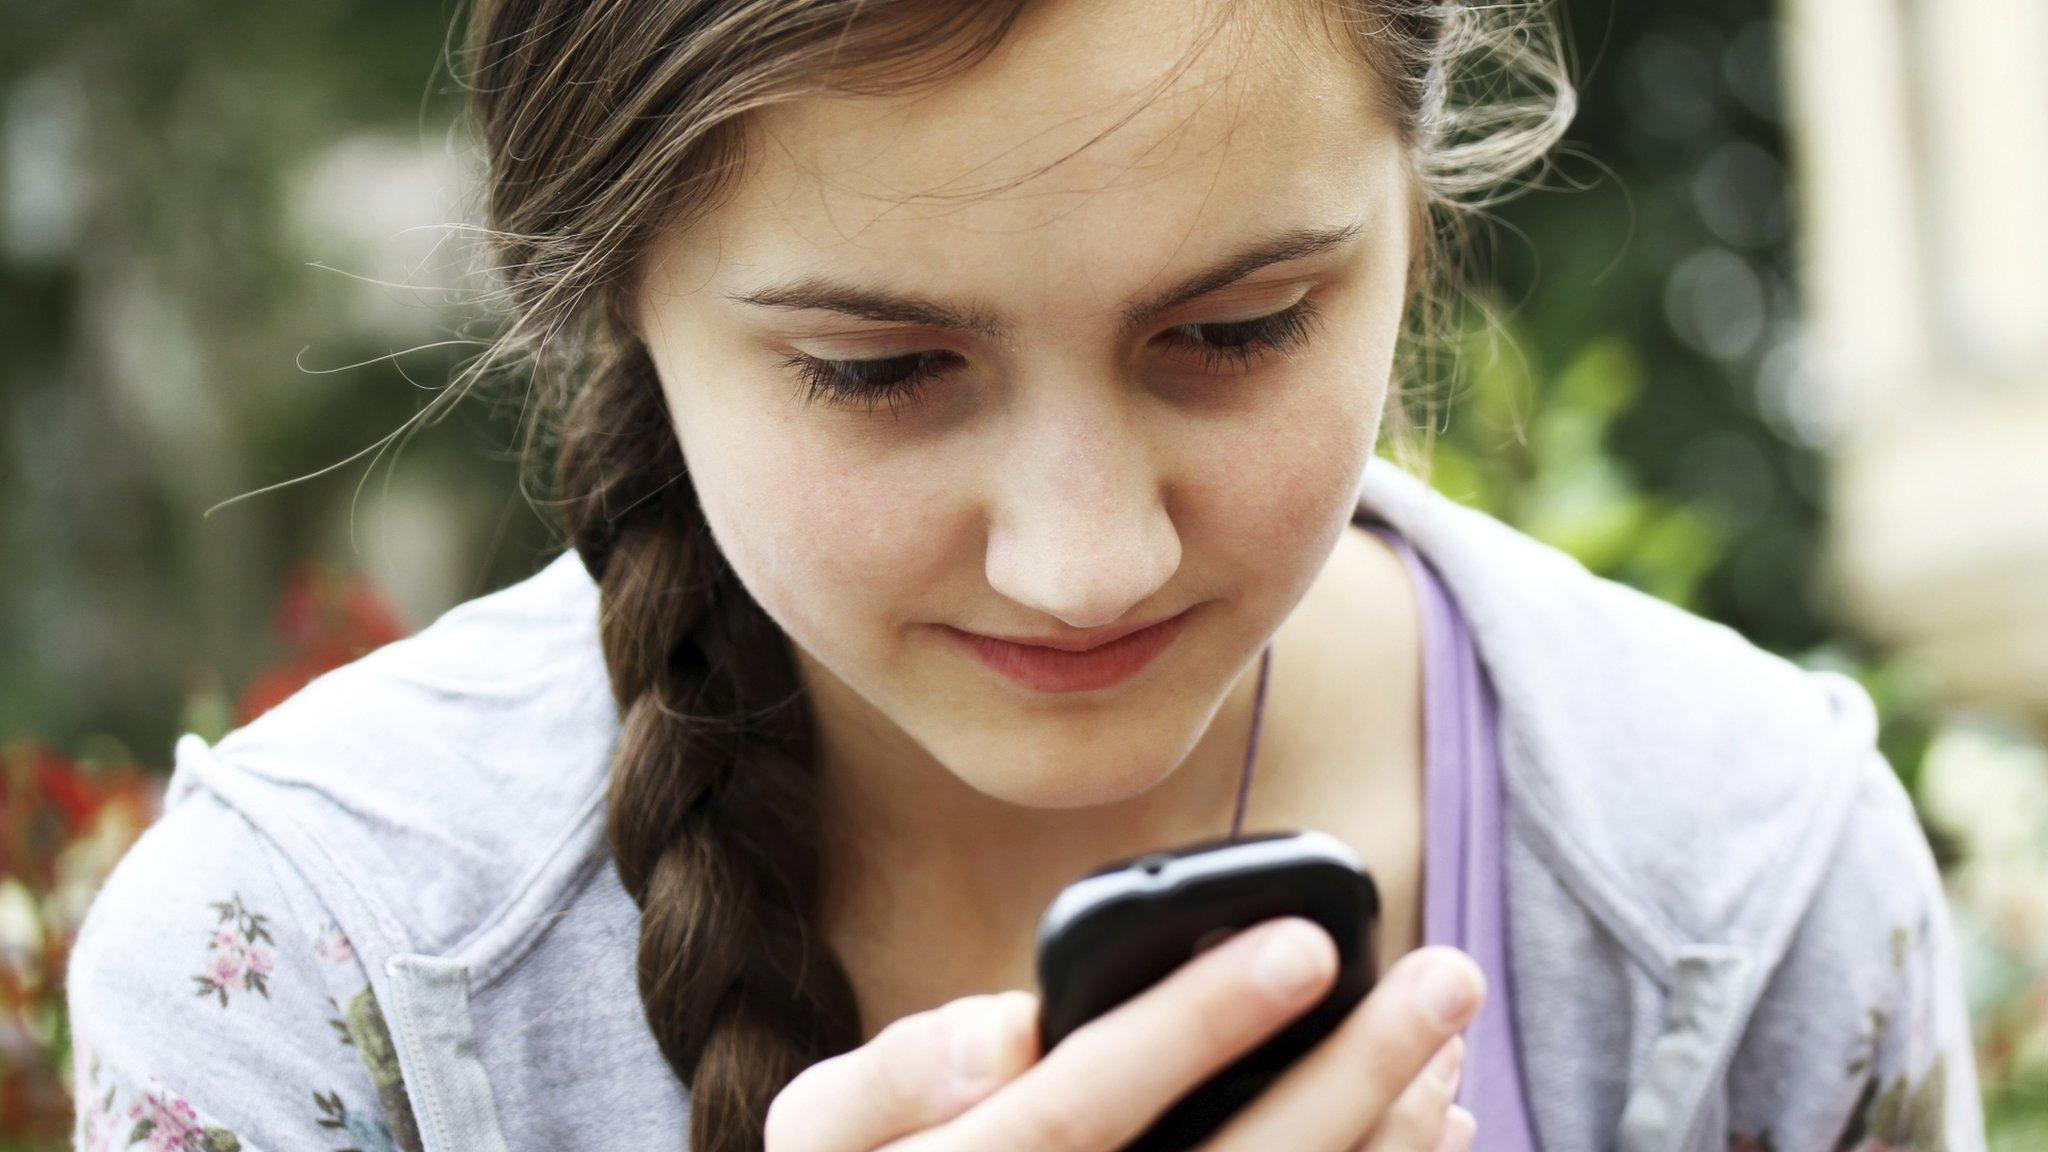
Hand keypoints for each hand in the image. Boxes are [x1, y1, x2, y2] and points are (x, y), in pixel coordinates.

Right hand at [764, 916, 1484, 1151]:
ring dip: (1389, 1138)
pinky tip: (1432, 1123)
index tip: (1302, 944)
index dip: (1192, 1026)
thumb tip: (1011, 1029)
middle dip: (1352, 1076)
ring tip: (1450, 1042)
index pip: (1080, 1106)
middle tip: (1445, 978)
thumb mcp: (828, 1134)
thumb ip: (899, 1074)